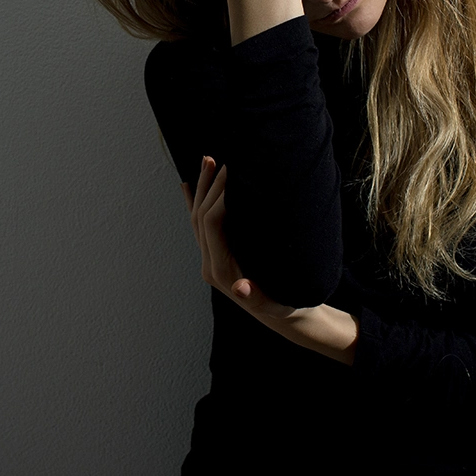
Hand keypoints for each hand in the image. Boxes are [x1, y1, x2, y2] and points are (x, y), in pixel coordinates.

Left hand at [181, 155, 360, 364]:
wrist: (280, 315)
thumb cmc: (285, 305)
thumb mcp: (277, 303)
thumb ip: (258, 298)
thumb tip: (241, 289)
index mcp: (221, 271)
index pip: (212, 225)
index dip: (219, 197)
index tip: (233, 173)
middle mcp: (209, 263)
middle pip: (200, 216)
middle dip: (211, 186)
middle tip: (223, 159)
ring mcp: (209, 257)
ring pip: (197, 216)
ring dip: (202, 187)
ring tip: (207, 159)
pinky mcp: (213, 253)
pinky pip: (199, 223)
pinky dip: (194, 201)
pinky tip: (190, 183)